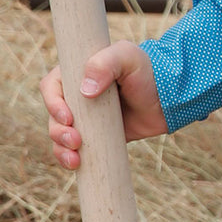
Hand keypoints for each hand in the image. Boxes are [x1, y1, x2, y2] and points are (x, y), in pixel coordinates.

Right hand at [40, 41, 166, 169]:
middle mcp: (77, 95)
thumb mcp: (128, 57)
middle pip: (53, 115)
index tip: (68, 117)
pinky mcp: (95, 136)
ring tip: (76, 158)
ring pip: (59, 134)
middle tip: (76, 140)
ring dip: (60, 147)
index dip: (53, 103)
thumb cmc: (148, 71)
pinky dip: (68, 158)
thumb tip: (85, 90)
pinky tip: (76, 164)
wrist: (170, 100)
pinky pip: (72, 149)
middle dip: (58, 130)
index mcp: (78, 72)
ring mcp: (85, 117)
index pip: (52, 87)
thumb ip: (106, 63)